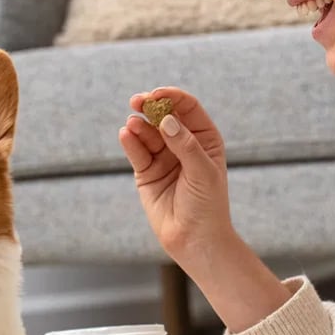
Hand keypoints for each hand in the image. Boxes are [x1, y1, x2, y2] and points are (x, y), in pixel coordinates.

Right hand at [119, 88, 233, 262]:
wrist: (195, 240)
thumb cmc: (208, 205)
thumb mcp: (203, 172)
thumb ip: (185, 145)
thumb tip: (167, 120)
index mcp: (204, 138)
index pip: (188, 109)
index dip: (173, 98)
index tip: (158, 95)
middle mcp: (182, 143)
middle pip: (164, 116)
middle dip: (150, 106)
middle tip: (137, 100)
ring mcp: (163, 157)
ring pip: (147, 133)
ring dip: (139, 125)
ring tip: (132, 125)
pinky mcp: (146, 172)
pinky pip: (137, 152)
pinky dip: (130, 142)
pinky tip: (126, 134)